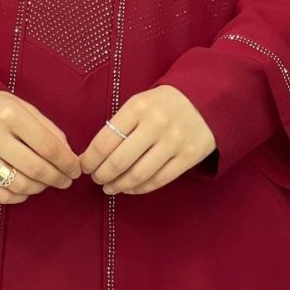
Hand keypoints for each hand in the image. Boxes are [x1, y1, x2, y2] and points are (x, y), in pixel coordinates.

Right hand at [0, 91, 82, 202]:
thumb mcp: (22, 107)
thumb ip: (47, 128)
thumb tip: (68, 155)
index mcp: (10, 115)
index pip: (47, 146)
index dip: (66, 162)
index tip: (76, 170)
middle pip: (35, 168)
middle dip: (57, 178)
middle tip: (66, 180)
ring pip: (19, 185)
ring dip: (40, 188)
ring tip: (46, 183)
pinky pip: (1, 195)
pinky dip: (20, 196)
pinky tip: (27, 188)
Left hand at [78, 85, 215, 195]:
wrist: (204, 100)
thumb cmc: (162, 104)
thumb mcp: (140, 103)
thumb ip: (120, 124)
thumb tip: (94, 155)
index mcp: (138, 107)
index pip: (106, 139)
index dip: (91, 158)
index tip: (84, 166)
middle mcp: (156, 124)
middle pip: (120, 161)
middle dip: (102, 174)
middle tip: (96, 178)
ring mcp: (174, 141)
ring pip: (138, 174)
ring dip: (119, 185)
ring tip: (109, 187)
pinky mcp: (189, 156)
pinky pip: (159, 180)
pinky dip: (140, 188)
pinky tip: (130, 188)